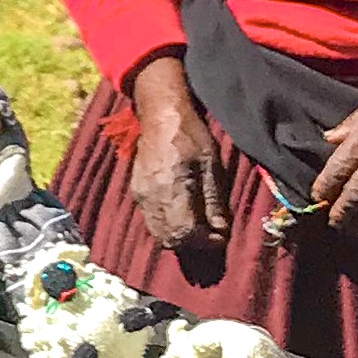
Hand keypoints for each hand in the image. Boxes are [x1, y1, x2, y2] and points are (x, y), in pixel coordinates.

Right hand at [127, 55, 232, 250]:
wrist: (160, 114)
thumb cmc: (190, 135)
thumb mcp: (212, 165)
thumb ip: (214, 201)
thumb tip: (220, 230)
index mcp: (172, 189)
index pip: (187, 234)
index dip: (207, 242)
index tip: (221, 236)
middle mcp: (151, 197)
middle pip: (170, 240)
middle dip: (194, 243)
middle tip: (211, 233)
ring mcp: (140, 195)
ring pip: (159, 234)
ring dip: (180, 237)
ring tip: (198, 225)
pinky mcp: (136, 191)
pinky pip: (151, 221)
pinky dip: (167, 226)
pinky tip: (182, 214)